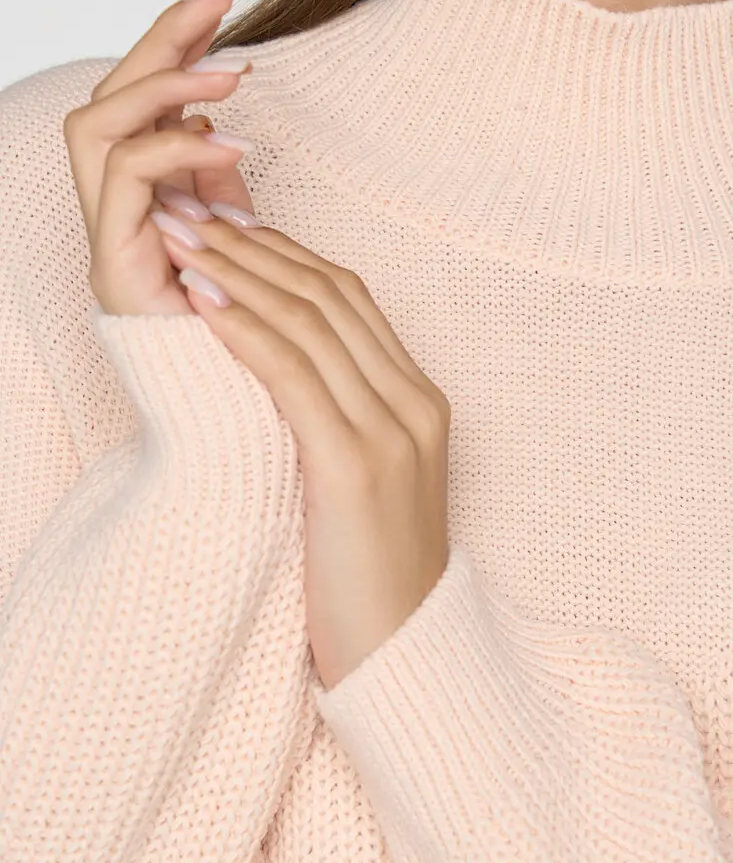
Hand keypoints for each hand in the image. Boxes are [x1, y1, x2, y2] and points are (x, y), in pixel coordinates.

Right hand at [62, 0, 254, 316]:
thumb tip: (220, 125)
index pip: (142, 102)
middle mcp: (113, 210)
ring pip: (98, 126)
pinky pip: (125, 179)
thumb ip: (220, 183)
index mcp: (142, 198)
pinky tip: (229, 139)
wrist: (232, 407)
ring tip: (232, 71)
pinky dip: (175, 150)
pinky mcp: (113, 264)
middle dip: (164, 36)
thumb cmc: (238, 329)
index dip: (175, 42)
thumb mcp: (238, 238)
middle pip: (111, 98)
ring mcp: (107, 236)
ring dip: (164, 87)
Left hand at [155, 202, 451, 689]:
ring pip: (313, 324)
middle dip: (255, 246)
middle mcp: (414, 405)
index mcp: (419, 402)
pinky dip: (247, 331)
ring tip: (183, 237)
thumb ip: (335, 415)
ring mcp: (393, 434)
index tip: (226, 225)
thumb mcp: (358, 480)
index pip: (349, 299)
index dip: (283, 253)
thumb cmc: (369, 574)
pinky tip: (204, 301)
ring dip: (241, 273)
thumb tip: (269, 365)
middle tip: (190, 209)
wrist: (402, 653)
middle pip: (331, 296)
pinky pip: (295, 377)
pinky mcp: (357, 468)